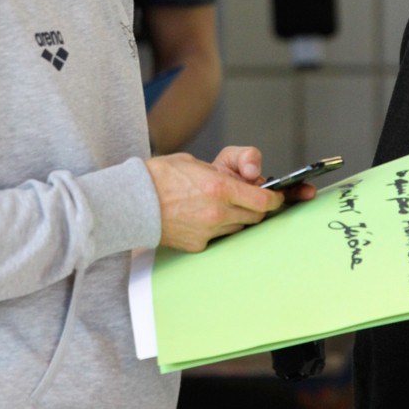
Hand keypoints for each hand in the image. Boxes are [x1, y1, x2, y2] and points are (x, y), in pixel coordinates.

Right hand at [145, 151, 282, 252]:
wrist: (131, 200)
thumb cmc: (162, 175)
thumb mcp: (198, 162)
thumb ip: (227, 171)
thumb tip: (250, 179)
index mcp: (220, 188)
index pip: (264, 200)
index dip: (275, 198)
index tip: (276, 196)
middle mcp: (218, 213)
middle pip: (255, 216)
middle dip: (257, 207)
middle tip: (251, 199)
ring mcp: (208, 232)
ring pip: (239, 228)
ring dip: (238, 218)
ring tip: (221, 206)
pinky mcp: (198, 246)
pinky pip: (219, 238)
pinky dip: (218, 229)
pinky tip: (203, 217)